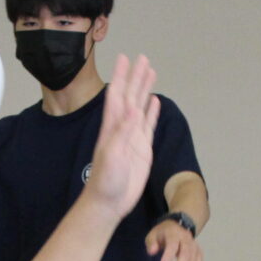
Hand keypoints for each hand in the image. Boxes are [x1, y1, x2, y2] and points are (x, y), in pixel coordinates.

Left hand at [82, 54, 159, 220]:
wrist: (108, 202)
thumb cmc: (105, 180)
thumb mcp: (112, 155)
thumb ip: (123, 132)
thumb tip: (135, 108)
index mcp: (112, 126)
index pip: (118, 95)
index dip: (121, 77)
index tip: (125, 58)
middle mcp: (122, 128)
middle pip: (131, 95)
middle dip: (136, 77)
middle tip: (142, 58)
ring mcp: (133, 137)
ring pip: (141, 106)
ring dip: (145, 89)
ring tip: (151, 71)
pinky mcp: (142, 149)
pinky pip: (148, 125)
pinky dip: (152, 112)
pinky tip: (155, 101)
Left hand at [147, 220, 203, 260]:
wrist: (177, 227)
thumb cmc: (163, 234)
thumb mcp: (152, 235)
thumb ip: (151, 243)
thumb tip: (152, 252)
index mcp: (173, 233)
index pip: (172, 245)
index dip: (168, 256)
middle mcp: (186, 238)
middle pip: (186, 253)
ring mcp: (193, 244)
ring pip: (194, 258)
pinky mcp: (198, 251)